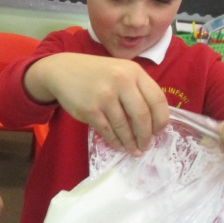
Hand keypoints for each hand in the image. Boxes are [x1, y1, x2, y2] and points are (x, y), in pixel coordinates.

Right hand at [24, 53, 169, 154]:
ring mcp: (104, 96)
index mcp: (133, 72)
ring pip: (124, 126)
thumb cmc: (95, 74)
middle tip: (146, 146)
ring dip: (130, 142)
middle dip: (146, 136)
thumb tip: (153, 120)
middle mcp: (121, 82)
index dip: (161, 119)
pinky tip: (119, 146)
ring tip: (134, 150)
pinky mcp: (89, 110)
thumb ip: (137, 88)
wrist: (62, 71)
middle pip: (142, 115)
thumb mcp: (120, 71)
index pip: (157, 99)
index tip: (159, 132)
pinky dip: (115, 141)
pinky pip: (107, 131)